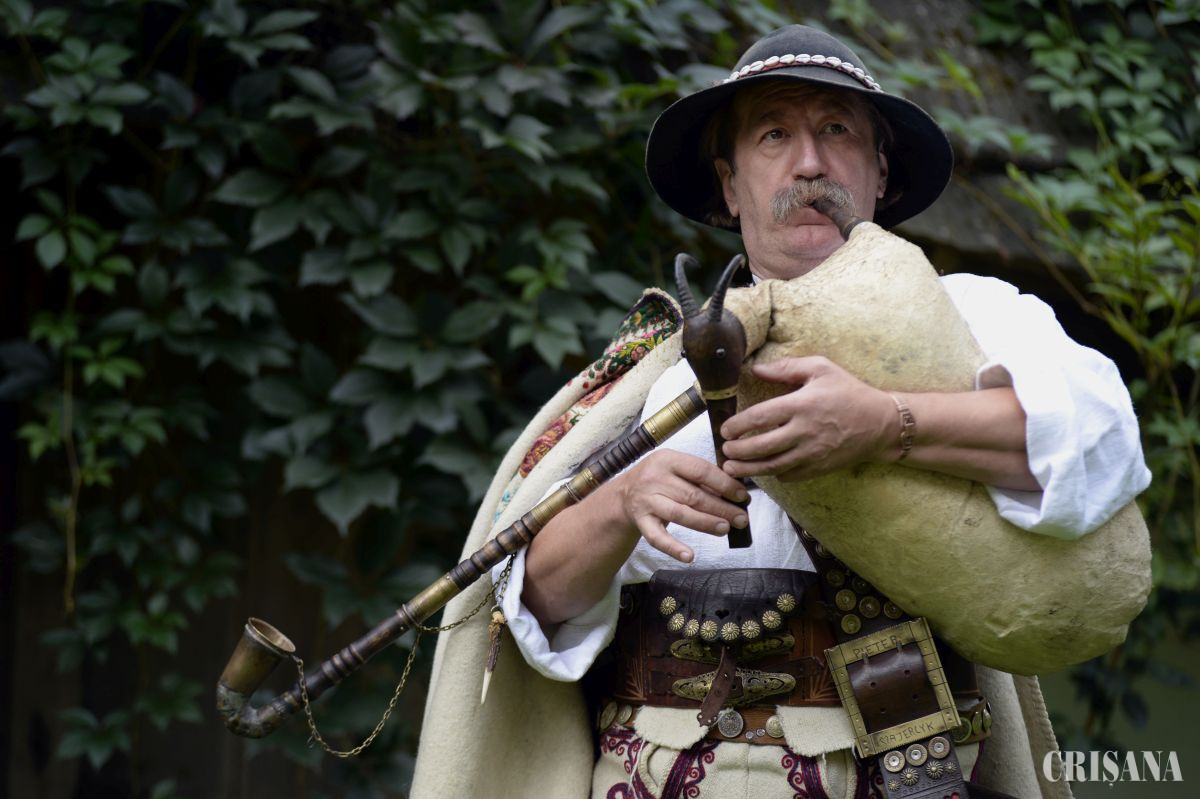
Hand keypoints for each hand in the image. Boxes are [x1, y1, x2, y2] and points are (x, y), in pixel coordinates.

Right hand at [614, 450, 749, 561]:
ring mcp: (646, 501)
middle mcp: (654, 478)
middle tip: (741, 518)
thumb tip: (734, 493)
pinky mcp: (641, 521)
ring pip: (680, 514)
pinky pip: (657, 537)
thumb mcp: (677, 468)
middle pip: (693, 495)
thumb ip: (700, 478)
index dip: (724, 484)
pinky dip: (673, 548)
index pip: (701, 470)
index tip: (743, 496)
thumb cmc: (660, 479)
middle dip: (721, 508)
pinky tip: (689, 556)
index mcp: (667, 459)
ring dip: (706, 523)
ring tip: (725, 529)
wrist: (625, 493)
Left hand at [719, 356, 895, 480]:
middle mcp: (805, 431)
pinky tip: (763, 470)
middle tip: (725, 450)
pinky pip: (790, 476)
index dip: (738, 425)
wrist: (880, 423)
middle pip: (761, 446)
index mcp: (802, 404)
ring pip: (773, 466)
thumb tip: (756, 368)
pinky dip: (774, 474)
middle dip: (738, 451)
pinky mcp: (819, 468)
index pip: (761, 417)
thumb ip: (787, 367)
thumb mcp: (821, 369)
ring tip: (731, 468)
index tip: (725, 429)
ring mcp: (813, 453)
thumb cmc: (848, 392)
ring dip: (749, 469)